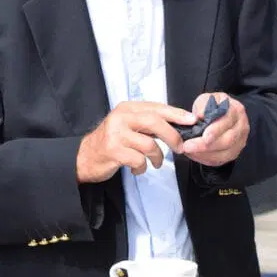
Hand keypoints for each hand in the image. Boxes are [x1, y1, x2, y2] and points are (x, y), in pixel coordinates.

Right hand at [77, 101, 195, 182]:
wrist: (84, 157)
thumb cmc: (111, 142)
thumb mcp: (128, 125)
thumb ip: (148, 123)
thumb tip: (178, 125)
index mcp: (127, 108)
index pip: (156, 107)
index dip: (176, 114)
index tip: (192, 120)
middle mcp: (121, 118)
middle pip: (155, 122)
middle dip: (172, 136)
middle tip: (180, 148)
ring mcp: (116, 134)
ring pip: (149, 144)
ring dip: (157, 157)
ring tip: (155, 163)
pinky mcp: (113, 151)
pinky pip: (139, 160)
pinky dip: (142, 168)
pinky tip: (137, 169)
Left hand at [179, 92, 247, 167]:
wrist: (219, 113)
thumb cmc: (212, 106)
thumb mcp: (206, 99)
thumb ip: (203, 105)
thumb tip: (200, 116)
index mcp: (237, 110)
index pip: (228, 121)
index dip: (216, 130)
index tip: (203, 136)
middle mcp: (242, 127)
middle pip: (228, 140)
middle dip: (206, 146)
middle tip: (188, 146)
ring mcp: (240, 141)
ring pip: (225, 153)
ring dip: (205, 154)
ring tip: (188, 151)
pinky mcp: (234, 152)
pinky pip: (221, 160)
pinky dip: (206, 159)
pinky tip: (194, 155)